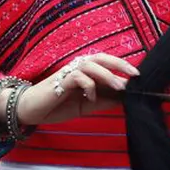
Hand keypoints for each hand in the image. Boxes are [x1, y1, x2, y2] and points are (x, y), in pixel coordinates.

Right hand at [15, 53, 139, 125]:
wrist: (30, 111)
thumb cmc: (58, 106)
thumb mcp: (86, 105)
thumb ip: (104, 100)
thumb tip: (125, 98)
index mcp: (86, 71)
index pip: (107, 63)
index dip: (123, 67)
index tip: (139, 77)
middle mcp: (78, 67)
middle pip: (101, 57)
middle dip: (120, 64)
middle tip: (135, 74)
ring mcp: (68, 72)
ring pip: (91, 64)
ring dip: (107, 75)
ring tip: (119, 87)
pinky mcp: (60, 80)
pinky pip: (78, 77)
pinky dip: (88, 86)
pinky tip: (90, 98)